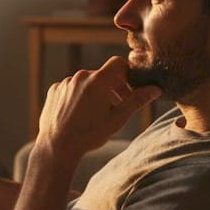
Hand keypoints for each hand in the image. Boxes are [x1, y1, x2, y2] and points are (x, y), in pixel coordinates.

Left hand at [36, 56, 160, 165]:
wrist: (58, 146)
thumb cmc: (90, 134)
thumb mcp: (118, 119)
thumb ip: (136, 101)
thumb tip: (155, 89)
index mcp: (98, 80)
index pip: (118, 63)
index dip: (126, 74)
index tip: (128, 90)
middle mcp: (80, 76)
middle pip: (103, 74)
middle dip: (113, 87)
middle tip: (117, 106)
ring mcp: (65, 82)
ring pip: (86, 82)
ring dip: (95, 92)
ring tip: (96, 113)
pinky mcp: (54, 90)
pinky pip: (71, 87)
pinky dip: (78, 96)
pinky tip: (79, 114)